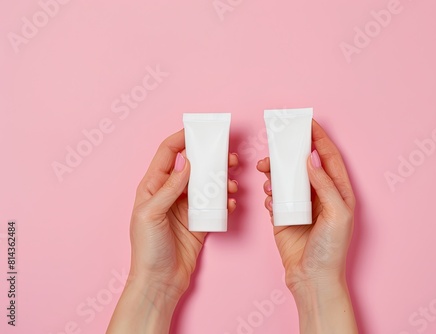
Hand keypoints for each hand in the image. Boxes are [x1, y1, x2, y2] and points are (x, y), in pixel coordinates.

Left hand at [108, 129, 237, 333]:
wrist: (160, 280)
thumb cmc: (148, 249)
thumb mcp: (151, 214)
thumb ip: (169, 188)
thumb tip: (187, 165)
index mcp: (153, 187)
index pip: (168, 154)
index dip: (181, 139)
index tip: (199, 131)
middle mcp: (170, 193)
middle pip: (192, 166)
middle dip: (210, 158)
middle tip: (228, 156)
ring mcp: (186, 207)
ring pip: (206, 184)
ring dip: (221, 179)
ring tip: (232, 181)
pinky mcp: (200, 221)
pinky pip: (215, 204)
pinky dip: (225, 200)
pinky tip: (231, 203)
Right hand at [257, 119, 357, 332]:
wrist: (312, 279)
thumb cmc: (331, 250)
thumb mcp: (337, 214)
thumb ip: (324, 185)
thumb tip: (310, 160)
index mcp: (338, 192)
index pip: (328, 156)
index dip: (318, 137)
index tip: (306, 122)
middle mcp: (319, 196)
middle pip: (303, 165)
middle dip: (288, 155)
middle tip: (273, 151)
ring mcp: (301, 206)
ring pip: (286, 180)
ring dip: (275, 174)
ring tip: (265, 174)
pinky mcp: (284, 217)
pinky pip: (275, 198)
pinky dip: (270, 196)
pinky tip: (270, 202)